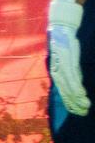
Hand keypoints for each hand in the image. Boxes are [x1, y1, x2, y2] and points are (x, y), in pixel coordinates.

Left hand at [49, 0, 89, 115]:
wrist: (61, 30)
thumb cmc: (65, 46)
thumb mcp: (67, 62)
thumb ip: (71, 73)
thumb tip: (76, 85)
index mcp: (56, 74)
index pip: (63, 93)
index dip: (71, 104)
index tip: (79, 112)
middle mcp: (57, 72)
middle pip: (66, 93)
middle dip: (75, 104)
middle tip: (85, 112)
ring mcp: (61, 67)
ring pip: (69, 87)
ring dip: (78, 98)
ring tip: (86, 106)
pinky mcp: (66, 61)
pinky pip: (72, 76)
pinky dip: (76, 86)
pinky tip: (81, 93)